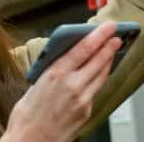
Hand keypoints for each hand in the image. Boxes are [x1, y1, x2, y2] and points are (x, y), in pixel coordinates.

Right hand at [2, 22, 121, 141]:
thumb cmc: (27, 116)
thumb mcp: (35, 84)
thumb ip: (51, 70)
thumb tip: (63, 58)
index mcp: (55, 74)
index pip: (83, 49)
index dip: (98, 35)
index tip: (107, 27)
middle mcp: (72, 85)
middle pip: (98, 61)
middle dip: (109, 46)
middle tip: (117, 35)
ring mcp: (82, 99)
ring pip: (101, 75)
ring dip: (108, 61)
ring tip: (112, 50)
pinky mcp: (86, 111)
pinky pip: (96, 89)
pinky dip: (100, 77)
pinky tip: (100, 73)